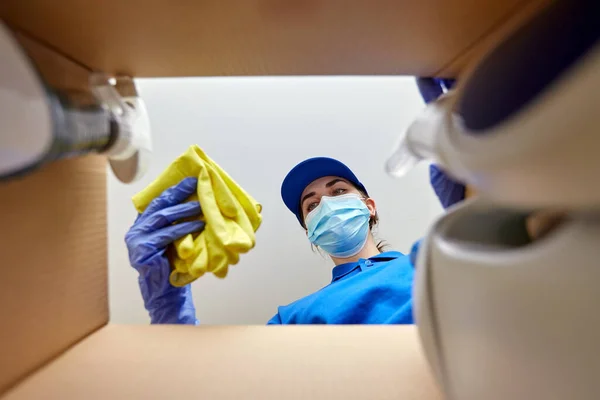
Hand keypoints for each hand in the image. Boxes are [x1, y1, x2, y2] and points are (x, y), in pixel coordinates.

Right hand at [125, 177, 203, 323]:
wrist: (166, 292)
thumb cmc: (173, 264)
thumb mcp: (175, 239)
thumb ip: (177, 223)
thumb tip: (199, 200)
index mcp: (141, 225)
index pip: (157, 201)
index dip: (174, 189)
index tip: (190, 179)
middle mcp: (135, 231)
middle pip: (159, 206)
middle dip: (179, 194)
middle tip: (196, 184)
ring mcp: (136, 241)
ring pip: (162, 218)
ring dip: (184, 210)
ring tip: (200, 204)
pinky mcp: (142, 252)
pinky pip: (166, 235)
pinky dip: (183, 229)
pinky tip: (198, 225)